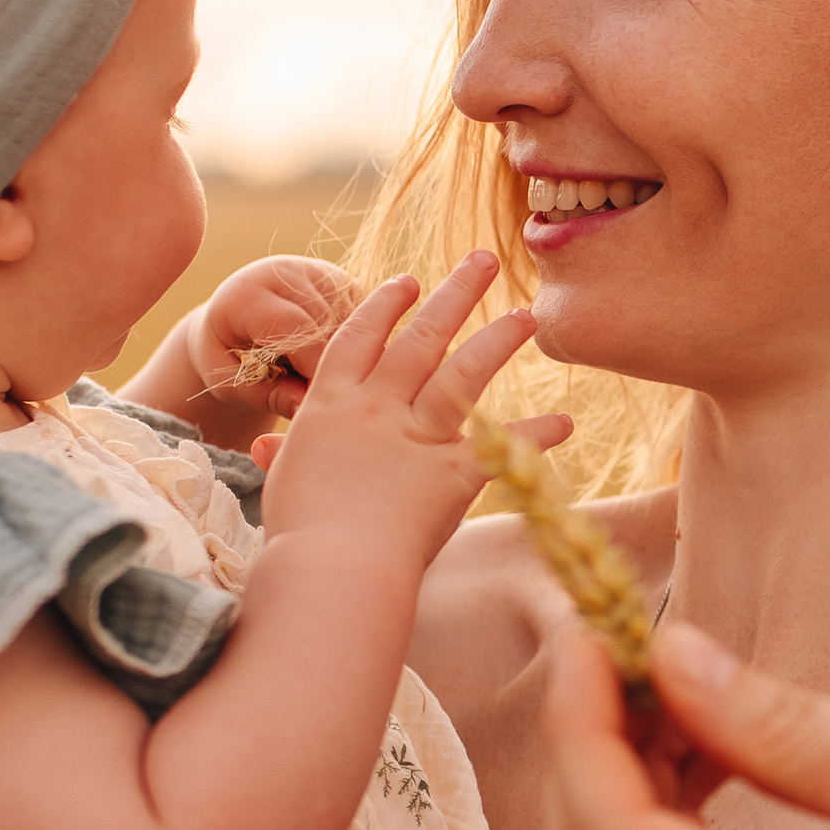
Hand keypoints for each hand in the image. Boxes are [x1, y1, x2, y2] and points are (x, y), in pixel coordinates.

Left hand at [192, 253, 355, 414]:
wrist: (232, 321)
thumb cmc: (228, 357)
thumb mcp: (232, 383)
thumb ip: (267, 394)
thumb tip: (305, 407)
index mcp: (248, 294)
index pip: (294, 328)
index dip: (313, 368)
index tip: (322, 402)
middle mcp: (286, 273)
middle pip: (329, 324)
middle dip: (337, 366)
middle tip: (334, 401)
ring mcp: (319, 273)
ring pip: (355, 321)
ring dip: (354, 357)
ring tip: (337, 383)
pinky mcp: (345, 282)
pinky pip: (366, 319)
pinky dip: (363, 346)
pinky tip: (347, 365)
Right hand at [255, 255, 557, 579]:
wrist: (331, 568)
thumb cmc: (299, 534)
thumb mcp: (283, 485)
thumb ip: (283, 457)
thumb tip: (264, 447)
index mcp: (330, 403)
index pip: (361, 337)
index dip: (386, 305)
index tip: (409, 280)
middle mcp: (376, 407)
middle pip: (422, 337)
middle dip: (456, 293)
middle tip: (484, 260)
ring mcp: (416, 437)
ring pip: (464, 372)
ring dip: (499, 339)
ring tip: (527, 315)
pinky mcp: (453, 474)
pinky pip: (502, 447)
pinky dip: (536, 434)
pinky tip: (564, 421)